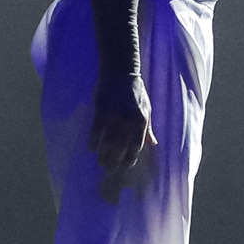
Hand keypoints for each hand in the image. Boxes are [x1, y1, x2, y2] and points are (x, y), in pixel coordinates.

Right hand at [93, 81, 157, 200]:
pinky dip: (93, 142)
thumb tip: (153, 144)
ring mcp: (114, 117)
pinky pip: (95, 132)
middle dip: (115, 161)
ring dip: (103, 155)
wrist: (121, 74)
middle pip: (120, 148)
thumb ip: (148, 128)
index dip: (130, 158)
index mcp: (141, 121)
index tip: (126, 166)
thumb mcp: (147, 109)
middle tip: (110, 170)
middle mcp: (128, 122)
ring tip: (101, 163)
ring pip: (107, 143)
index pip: (136, 146)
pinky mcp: (101, 112)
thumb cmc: (136, 92)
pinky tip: (91, 149)